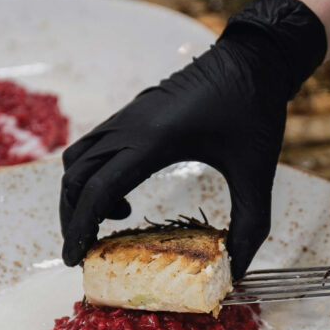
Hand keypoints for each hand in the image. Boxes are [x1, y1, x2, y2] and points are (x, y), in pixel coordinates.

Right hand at [59, 0, 326, 278]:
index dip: (80, 229)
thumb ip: (250, 225)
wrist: (254, 59)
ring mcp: (127, 117)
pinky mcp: (132, 113)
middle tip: (84, 249)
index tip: (75, 258)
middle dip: (72, 218)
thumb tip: (238, 270)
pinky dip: (92, 174)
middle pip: (75, 178)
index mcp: (153, 141)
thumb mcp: (257, 173)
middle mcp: (130, 127)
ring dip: (80, 194)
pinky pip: (93, 146)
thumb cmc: (255, 111)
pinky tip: (124, 192)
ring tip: (111, 219)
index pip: (97, 191)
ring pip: (77, 159)